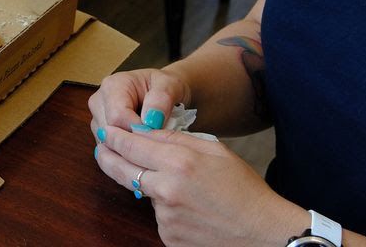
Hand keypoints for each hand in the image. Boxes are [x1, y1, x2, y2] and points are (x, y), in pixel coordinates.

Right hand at [89, 67, 191, 141]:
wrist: (161, 89)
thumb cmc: (163, 86)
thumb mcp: (169, 85)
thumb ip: (162, 99)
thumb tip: (151, 120)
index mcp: (112, 86)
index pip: (117, 118)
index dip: (138, 130)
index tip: (155, 130)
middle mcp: (99, 102)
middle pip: (109, 133)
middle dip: (134, 139)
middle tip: (154, 134)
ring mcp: (97, 118)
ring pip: (108, 144)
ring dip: (130, 146)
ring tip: (148, 135)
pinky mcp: (101, 133)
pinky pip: (110, 149)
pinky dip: (127, 151)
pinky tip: (141, 142)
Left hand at [95, 128, 279, 245]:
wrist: (263, 232)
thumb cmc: (244, 189)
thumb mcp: (215, 151)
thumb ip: (177, 140)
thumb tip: (146, 132)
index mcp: (179, 162)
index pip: (131, 145)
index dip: (115, 136)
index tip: (106, 130)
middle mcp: (166, 190)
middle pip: (121, 169)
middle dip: (108, 156)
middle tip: (102, 148)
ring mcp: (165, 218)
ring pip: (146, 193)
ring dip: (155, 187)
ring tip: (190, 191)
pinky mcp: (168, 237)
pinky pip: (160, 216)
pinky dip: (169, 210)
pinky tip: (194, 210)